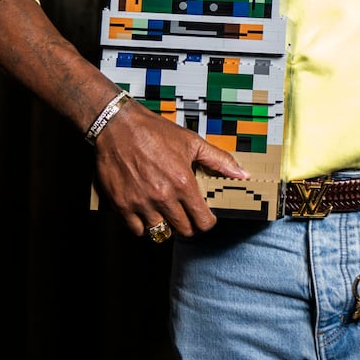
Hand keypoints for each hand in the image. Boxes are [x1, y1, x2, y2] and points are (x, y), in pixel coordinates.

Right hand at [92, 99, 248, 238]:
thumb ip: (218, 160)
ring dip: (164, 224)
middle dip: (188, 223)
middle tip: (184, 213)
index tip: (203, 216)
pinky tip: (145, 210)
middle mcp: (163, 197)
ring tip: (164, 210)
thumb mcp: (191, 142)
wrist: (118, 126)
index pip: (203, 221)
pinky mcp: (122, 205)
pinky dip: (142, 225)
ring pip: (160, 232)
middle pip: (184, 230)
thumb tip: (242, 174)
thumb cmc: (154, 132)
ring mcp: (141, 203)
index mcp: (183, 183)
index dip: (206, 221)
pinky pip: (136, 230)